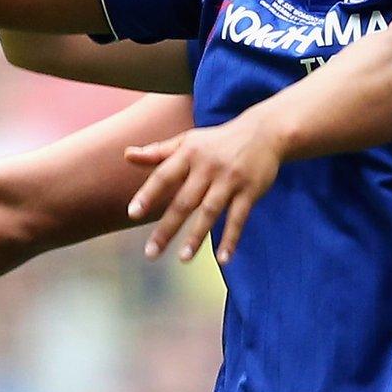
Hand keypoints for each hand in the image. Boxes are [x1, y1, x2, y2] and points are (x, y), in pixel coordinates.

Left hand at [124, 116, 281, 264]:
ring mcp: (230, 180)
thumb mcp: (188, 141)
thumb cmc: (218, 141)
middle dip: (167, 228)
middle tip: (151, 253)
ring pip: (210, 212)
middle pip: (184, 201)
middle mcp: (208, 167)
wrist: (264, 132)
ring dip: (196, 237)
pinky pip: (238, 218)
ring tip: (183, 259)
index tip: (132, 213)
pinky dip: (231, 238)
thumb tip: (127, 155)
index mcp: (189, 154)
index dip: (148, 194)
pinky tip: (223, 258)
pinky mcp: (250, 191)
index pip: (164, 176)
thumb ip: (158, 152)